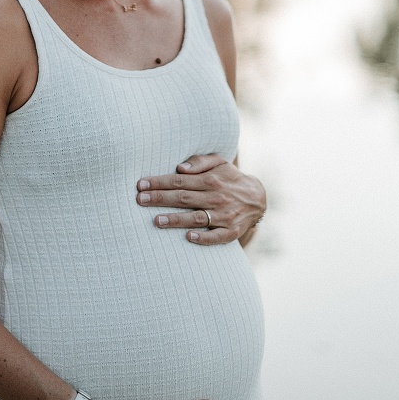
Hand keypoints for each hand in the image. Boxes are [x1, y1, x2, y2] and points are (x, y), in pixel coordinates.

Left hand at [137, 154, 265, 245]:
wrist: (258, 198)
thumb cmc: (230, 178)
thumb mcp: (219, 162)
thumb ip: (200, 162)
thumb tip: (180, 168)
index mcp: (211, 180)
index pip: (180, 181)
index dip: (160, 182)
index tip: (141, 184)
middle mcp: (217, 197)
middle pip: (184, 198)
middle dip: (160, 198)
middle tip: (140, 200)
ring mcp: (224, 215)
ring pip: (196, 218)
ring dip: (176, 219)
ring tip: (156, 220)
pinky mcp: (231, 232)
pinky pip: (216, 237)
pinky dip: (203, 238)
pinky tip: (188, 237)